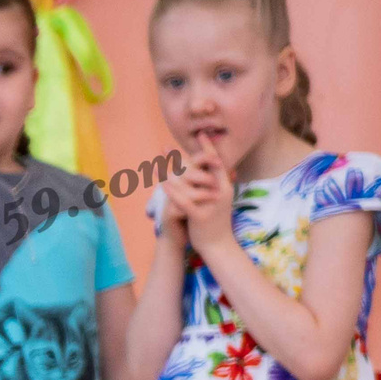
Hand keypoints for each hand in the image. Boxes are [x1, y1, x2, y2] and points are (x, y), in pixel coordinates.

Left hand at [167, 137, 235, 253]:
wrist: (219, 246)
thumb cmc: (214, 221)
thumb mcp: (216, 200)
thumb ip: (211, 185)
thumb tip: (205, 170)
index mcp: (225, 186)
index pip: (217, 162)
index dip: (208, 148)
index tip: (201, 134)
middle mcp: (220, 192)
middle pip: (200, 169)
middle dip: (182, 157)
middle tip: (164, 147)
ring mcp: (211, 204)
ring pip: (190, 184)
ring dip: (170, 173)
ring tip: (155, 165)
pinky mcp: (201, 216)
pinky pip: (185, 201)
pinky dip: (173, 191)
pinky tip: (162, 184)